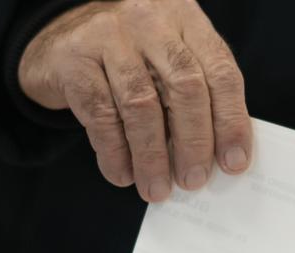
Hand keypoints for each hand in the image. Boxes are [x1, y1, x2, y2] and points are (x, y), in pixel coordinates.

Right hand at [19, 0, 252, 201]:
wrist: (61, 36)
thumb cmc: (131, 57)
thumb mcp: (170, 59)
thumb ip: (198, 94)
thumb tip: (220, 156)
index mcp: (186, 20)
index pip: (221, 72)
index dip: (231, 121)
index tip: (233, 163)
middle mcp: (151, 21)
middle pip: (186, 87)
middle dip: (194, 143)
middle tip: (194, 180)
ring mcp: (109, 36)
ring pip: (141, 105)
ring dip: (152, 157)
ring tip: (156, 188)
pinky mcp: (74, 59)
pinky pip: (100, 115)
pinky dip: (115, 153)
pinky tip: (123, 174)